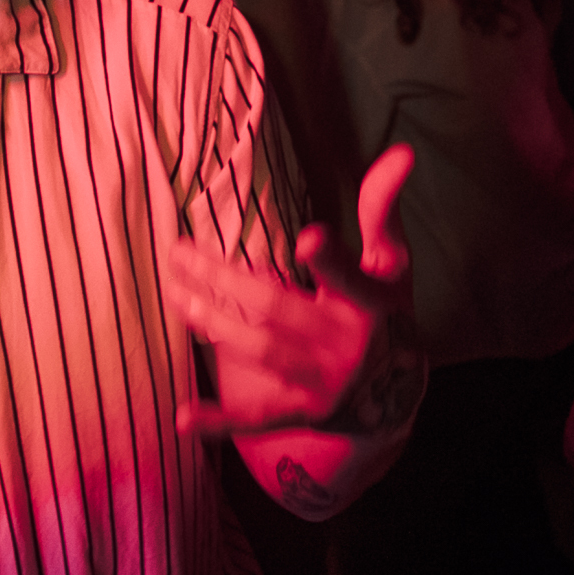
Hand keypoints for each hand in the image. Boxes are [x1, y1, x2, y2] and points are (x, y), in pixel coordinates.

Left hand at [166, 143, 419, 436]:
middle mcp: (347, 344)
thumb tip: (401, 151)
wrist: (398, 398)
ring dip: (212, 324)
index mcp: (371, 303)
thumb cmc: (388, 312)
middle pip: (278, 310)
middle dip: (225, 280)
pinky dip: (222, 423)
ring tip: (172, 292)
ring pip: (261, 352)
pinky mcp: (305, 414)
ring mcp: (324, 383)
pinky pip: (261, 420)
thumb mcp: (393, 263)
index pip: (351, 279)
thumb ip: (382, 210)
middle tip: (177, 251)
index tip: (306, 238)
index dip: (330, 261)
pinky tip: (183, 418)